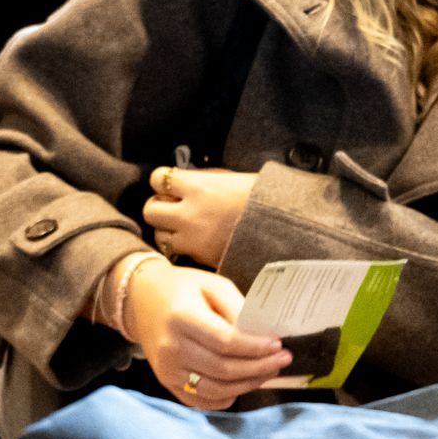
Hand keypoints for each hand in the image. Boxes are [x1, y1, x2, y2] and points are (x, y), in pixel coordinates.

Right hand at [121, 256, 286, 408]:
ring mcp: (167, 369)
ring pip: (215, 390)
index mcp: (182, 317)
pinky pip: (200, 401)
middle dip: (259, 368)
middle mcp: (171, 347)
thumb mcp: (213, 285)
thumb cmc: (183, 289)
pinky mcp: (166, 382)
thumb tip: (263, 335)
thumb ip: (238, 308)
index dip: (255, 348)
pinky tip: (242, 386)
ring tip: (268, 372)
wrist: (142, 300)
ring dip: (248, 385)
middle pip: (223, 369)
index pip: (225, 342)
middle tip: (283, 360)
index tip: (278, 345)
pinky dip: (225, 399)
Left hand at [141, 164, 256, 269]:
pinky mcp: (202, 260)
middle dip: (158, 207)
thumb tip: (183, 182)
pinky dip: (184, 248)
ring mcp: (194, 240)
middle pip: (150, 210)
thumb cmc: (263, 197)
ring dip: (168, 231)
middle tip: (171, 207)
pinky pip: (180, 253)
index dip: (163, 181)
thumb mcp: (231, 178)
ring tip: (184, 228)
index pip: (158, 178)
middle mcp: (190, 213)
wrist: (287, 227)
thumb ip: (202, 180)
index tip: (171, 184)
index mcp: (198, 187)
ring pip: (160, 236)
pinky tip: (198, 242)